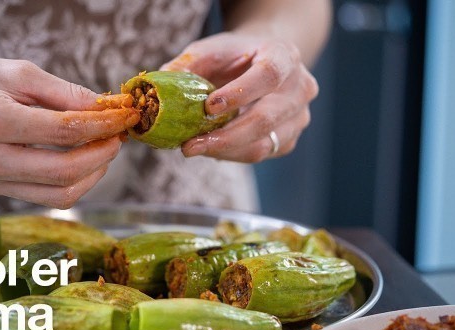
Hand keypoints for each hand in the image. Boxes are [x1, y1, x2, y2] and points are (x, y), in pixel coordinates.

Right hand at [0, 58, 138, 207]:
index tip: (126, 117)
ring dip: (93, 174)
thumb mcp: (17, 74)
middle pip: (66, 172)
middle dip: (103, 155)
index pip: (66, 132)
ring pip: (59, 194)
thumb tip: (106, 109)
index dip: (104, 126)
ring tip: (104, 148)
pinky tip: (82, 161)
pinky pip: (44, 197)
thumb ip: (64, 93)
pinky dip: (72, 182)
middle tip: (119, 136)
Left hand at [162, 32, 318, 162]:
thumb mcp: (211, 50)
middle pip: (266, 119)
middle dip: (224, 137)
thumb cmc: (235, 55)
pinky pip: (258, 154)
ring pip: (262, 145)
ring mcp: (298, 117)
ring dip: (223, 150)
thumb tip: (155, 89)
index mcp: (284, 56)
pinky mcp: (288, 139)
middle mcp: (299, 88)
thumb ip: (186, 66)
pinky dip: (230, 154)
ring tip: (192, 148)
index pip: (268, 76)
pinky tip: (209, 147)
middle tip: (189, 146)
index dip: (239, 93)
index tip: (208, 108)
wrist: (264, 62)